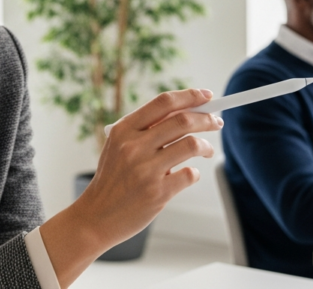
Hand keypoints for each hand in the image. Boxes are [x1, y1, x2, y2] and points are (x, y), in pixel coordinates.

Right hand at [80, 88, 223, 245]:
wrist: (96, 216)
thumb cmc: (112, 178)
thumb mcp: (118, 146)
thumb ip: (145, 129)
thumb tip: (185, 112)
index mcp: (124, 130)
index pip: (163, 103)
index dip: (190, 96)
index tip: (207, 96)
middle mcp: (134, 146)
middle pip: (183, 121)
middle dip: (206, 118)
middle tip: (216, 122)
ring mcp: (147, 170)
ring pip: (191, 145)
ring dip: (206, 146)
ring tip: (207, 151)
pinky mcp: (158, 193)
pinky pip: (190, 174)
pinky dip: (194, 173)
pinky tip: (188, 175)